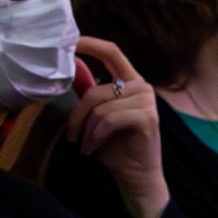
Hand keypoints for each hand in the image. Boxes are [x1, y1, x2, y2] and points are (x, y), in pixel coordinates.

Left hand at [66, 37, 168, 217]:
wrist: (136, 177)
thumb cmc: (116, 147)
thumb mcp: (96, 116)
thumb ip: (89, 94)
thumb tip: (71, 69)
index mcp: (129, 81)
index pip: (111, 52)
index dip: (90, 43)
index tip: (70, 40)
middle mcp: (141, 86)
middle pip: (96, 89)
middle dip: (77, 113)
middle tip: (72, 135)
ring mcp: (146, 100)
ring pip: (100, 106)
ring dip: (87, 130)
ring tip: (87, 145)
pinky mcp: (147, 117)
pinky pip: (109, 119)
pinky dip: (96, 135)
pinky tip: (94, 148)